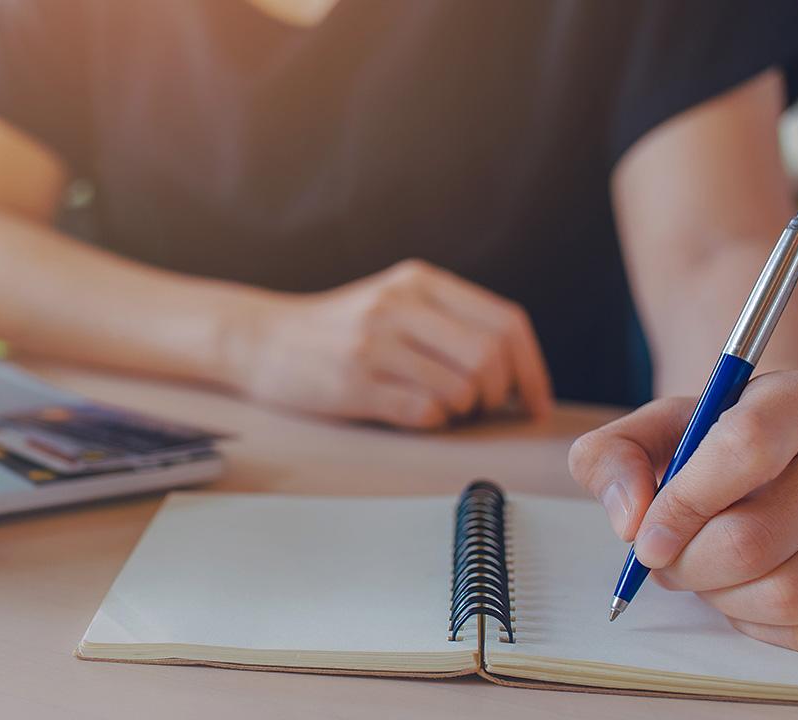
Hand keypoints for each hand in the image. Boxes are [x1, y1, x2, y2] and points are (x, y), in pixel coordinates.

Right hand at [236, 259, 552, 428]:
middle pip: (490, 357)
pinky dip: (432, 422)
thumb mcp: (396, 301)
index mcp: (420, 281)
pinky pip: (423, 413)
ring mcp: (374, 343)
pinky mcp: (354, 383)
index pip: (506, 322)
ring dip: (462, 411)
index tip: (535, 402)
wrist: (262, 339)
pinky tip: (415, 412)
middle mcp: (399, 305)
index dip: (532, 369)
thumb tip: (517, 372)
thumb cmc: (340, 329)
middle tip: (483, 408)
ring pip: (460, 390)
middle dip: (498, 394)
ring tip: (442, 407)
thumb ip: (450, 322)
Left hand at [568, 371, 797, 650]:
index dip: (683, 504)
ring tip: (699, 570)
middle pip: (758, 538)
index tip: (644, 537)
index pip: (746, 448)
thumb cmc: (705, 445)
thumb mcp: (647, 430)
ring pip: (788, 594)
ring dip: (720, 597)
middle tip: (662, 558)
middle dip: (688, 564)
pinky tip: (736, 586)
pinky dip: (753, 620)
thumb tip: (630, 521)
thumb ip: (611, 458)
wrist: (771, 458)